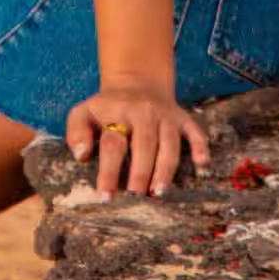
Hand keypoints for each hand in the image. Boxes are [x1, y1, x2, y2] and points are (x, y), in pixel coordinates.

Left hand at [64, 78, 203, 197]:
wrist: (137, 82)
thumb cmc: (108, 107)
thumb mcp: (84, 112)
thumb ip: (76, 132)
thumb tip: (82, 155)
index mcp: (118, 113)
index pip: (113, 144)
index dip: (108, 171)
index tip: (105, 196)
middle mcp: (144, 113)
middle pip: (144, 145)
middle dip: (140, 172)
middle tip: (135, 197)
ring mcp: (166, 116)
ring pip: (169, 143)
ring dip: (165, 168)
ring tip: (158, 192)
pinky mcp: (183, 118)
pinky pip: (195, 132)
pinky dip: (200, 147)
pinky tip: (202, 164)